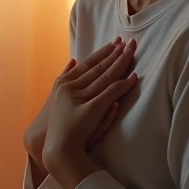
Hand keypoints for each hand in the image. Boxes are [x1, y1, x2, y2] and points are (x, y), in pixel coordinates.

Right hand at [41, 37, 137, 167]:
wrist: (54, 147)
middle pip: (98, 67)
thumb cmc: (58, 124)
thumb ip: (66, 77)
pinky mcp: (92, 110)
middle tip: (128, 41)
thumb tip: (73, 60)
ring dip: (120, 63)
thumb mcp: (59, 97)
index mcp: (65, 83)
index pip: (88, 63)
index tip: (115, 42)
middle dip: (114, 53)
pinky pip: (110, 94)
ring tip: (132, 52)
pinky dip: (122, 85)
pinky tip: (134, 78)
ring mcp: (82, 98)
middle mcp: (72, 88)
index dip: (102, 51)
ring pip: (105, 76)